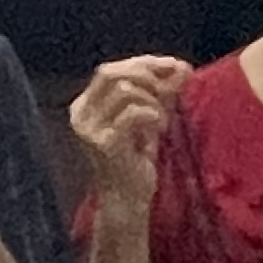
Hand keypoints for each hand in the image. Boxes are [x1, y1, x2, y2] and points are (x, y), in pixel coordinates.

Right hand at [68, 55, 189, 221]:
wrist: (126, 200)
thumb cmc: (135, 161)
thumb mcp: (146, 119)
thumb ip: (158, 93)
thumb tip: (182, 68)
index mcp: (85, 106)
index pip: (110, 70)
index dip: (144, 63)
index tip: (175, 66)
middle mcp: (80, 115)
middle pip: (112, 73)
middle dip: (147, 73)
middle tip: (173, 86)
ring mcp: (88, 129)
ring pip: (124, 90)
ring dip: (153, 99)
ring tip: (163, 118)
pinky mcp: (103, 143)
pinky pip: (134, 112)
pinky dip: (154, 114)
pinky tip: (161, 129)